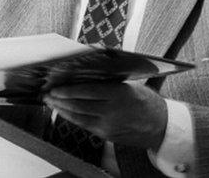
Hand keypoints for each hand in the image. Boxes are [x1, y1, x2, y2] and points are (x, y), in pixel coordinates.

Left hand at [43, 82, 167, 149]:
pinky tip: (64, 112)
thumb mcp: (129, 86)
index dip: (67, 90)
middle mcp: (112, 111)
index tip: (54, 87)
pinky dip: (71, 118)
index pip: (86, 91)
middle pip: (78, 105)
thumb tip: (82, 74)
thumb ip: (107, 82)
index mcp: (118, 94)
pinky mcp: (107, 134)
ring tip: (50, 103)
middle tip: (46, 94)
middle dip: (59, 100)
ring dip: (61, 110)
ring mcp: (109, 125)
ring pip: (78, 117)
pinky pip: (84, 125)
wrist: (161, 126)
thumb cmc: (145, 102)